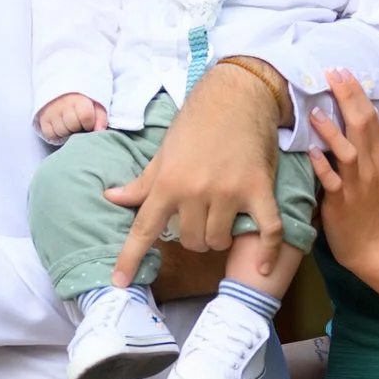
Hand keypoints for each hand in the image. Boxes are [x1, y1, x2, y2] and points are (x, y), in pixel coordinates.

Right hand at [38, 92, 107, 141]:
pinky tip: (61, 127)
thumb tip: (100, 131)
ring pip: (61, 131)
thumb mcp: (96, 105)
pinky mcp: (43, 118)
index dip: (89, 123)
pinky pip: (50, 134)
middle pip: (72, 126)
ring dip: (67, 131)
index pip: (86, 116)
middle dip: (77, 127)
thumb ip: (101, 117)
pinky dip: (57, 134)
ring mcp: (51, 111)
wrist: (63, 88)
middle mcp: (63, 104)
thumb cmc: (83, 100)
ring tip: (69, 123)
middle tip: (78, 122)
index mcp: (78, 99)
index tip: (88, 121)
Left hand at [109, 64, 286, 285]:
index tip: (119, 282)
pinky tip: (262, 267)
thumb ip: (142, 183)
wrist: (237, 95)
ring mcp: (228, 192)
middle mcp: (195, 191)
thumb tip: (112, 197)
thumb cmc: (196, 123)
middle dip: (193, 237)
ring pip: (218, 240)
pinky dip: (266, 252)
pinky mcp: (258, 189)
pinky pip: (266, 230)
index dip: (129, 258)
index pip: (143, 228)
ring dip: (218, 237)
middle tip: (199, 219)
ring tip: (222, 218)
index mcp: (168, 182)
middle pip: (189, 241)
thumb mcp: (163, 152)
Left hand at [310, 69, 378, 278]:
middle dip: (349, 97)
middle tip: (333, 73)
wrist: (374, 247)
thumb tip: (368, 119)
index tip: (344, 72)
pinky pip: (332, 182)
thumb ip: (374, 148)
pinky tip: (312, 150)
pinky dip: (323, 165)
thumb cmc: (371, 210)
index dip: (359, 94)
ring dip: (333, 130)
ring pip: (349, 151)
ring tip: (316, 110)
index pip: (373, 119)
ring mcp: (358, 185)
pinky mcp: (343, 203)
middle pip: (364, 126)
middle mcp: (372, 167)